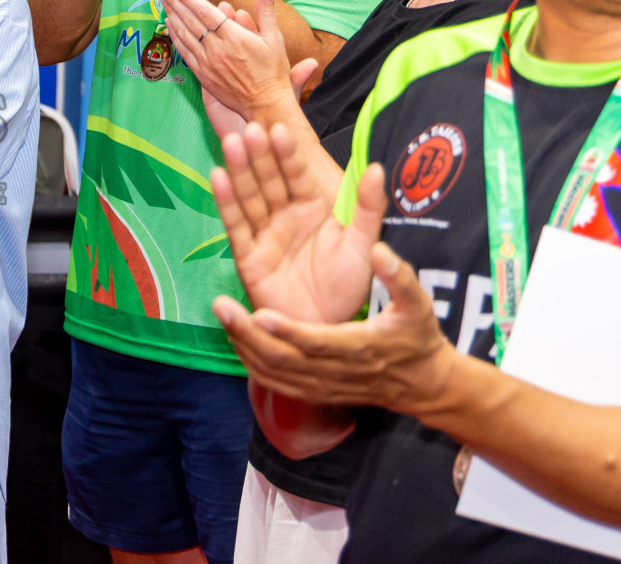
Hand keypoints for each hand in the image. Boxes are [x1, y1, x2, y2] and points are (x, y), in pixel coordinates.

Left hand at [161, 0, 315, 134]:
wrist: (265, 104)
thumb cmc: (273, 72)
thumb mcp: (275, 39)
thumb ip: (266, 13)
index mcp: (235, 37)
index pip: (206, 12)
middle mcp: (218, 49)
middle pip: (191, 21)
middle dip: (174, 2)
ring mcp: (208, 63)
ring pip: (185, 35)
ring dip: (172, 16)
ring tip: (161, 1)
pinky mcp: (203, 75)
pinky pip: (185, 52)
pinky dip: (175, 37)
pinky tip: (169, 25)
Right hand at [210, 121, 384, 325]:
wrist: (326, 327)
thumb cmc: (347, 287)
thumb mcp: (364, 244)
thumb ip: (369, 207)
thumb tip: (377, 168)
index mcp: (312, 208)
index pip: (297, 174)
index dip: (287, 154)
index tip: (279, 129)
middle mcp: (285, 215)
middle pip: (269, 180)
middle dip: (259, 155)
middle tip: (250, 130)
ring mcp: (264, 233)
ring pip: (250, 196)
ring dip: (239, 171)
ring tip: (231, 145)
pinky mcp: (247, 255)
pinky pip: (235, 224)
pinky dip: (226, 201)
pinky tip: (218, 177)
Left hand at [214, 243, 458, 416]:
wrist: (422, 384)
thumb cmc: (417, 336)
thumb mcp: (418, 304)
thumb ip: (399, 277)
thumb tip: (378, 250)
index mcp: (360, 348)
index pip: (318, 343)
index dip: (288, 331)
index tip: (260, 313)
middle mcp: (335, 372)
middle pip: (284, 359)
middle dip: (248, 334)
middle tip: (220, 306)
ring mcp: (322, 386)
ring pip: (274, 373)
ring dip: (243, 346)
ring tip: (221, 315)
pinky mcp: (313, 392)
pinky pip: (275, 382)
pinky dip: (251, 362)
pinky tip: (234, 338)